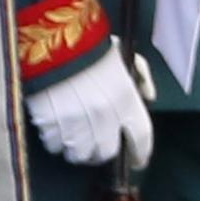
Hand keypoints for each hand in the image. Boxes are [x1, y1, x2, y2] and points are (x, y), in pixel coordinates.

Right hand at [27, 42, 153, 170]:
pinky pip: (55, 145)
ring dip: (77, 149)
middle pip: (106, 153)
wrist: (52, 39)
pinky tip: (55, 127)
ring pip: (79, 154)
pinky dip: (56, 140)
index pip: (141, 139)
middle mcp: (104, 117)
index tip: (137, 161)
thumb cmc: (90, 46)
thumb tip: (149, 97)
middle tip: (96, 142)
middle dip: (102, 151)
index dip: (140, 154)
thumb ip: (142, 77)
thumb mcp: (124, 54)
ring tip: (73, 136)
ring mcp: (76, 123)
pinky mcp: (50, 125)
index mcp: (126, 99)